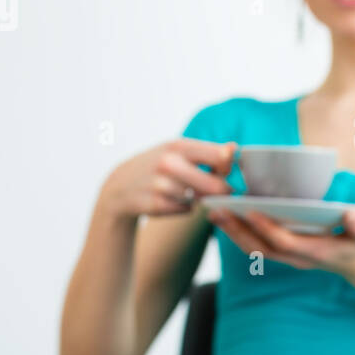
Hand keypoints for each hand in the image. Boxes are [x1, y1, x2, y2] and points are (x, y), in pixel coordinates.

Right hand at [102, 137, 236, 219]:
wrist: (120, 185)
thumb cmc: (160, 165)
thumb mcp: (178, 150)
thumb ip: (208, 151)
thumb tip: (234, 148)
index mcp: (179, 145)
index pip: (221, 156)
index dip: (229, 166)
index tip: (226, 168)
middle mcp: (169, 163)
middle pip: (216, 186)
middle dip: (223, 190)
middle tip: (221, 189)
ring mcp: (162, 185)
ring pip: (201, 199)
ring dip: (200, 198)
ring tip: (188, 191)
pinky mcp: (157, 205)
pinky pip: (187, 209)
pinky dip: (185, 207)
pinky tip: (174, 200)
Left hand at [207, 206, 354, 279]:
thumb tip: (351, 216)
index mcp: (315, 251)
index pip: (284, 241)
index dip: (265, 227)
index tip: (249, 210)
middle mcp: (297, 257)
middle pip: (260, 248)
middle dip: (237, 231)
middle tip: (217, 211)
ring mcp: (289, 258)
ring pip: (255, 249)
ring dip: (233, 233)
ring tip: (214, 213)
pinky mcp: (285, 253)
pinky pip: (257, 247)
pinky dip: (240, 234)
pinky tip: (229, 219)